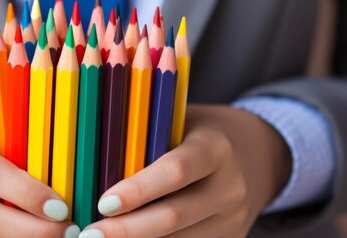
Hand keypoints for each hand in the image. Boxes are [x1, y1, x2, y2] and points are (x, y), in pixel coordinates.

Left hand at [81, 105, 290, 237]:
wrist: (256, 156)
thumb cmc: (200, 133)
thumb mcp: (180, 120)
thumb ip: (147, 133)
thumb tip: (93, 150)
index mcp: (215, 148)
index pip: (175, 171)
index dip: (138, 189)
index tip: (103, 202)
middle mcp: (230, 187)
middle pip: (174, 216)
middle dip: (128, 230)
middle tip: (90, 234)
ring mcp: (233, 219)